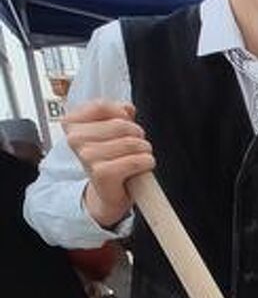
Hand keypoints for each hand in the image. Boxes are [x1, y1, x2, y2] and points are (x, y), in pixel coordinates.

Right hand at [63, 100, 154, 227]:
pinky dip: (146, 163)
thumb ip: (118, 113)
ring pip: (131, 142)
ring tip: (139, 157)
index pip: (102, 105)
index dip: (122, 114)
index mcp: (71, 123)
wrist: (107, 192)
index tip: (125, 125)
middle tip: (136, 146)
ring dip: (144, 150)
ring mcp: (86, 156)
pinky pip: (135, 161)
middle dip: (137, 134)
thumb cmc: (109, 159)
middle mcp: (74, 139)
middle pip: (121, 124)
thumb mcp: (110, 131)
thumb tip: (127, 107)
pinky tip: (141, 167)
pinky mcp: (101, 173)